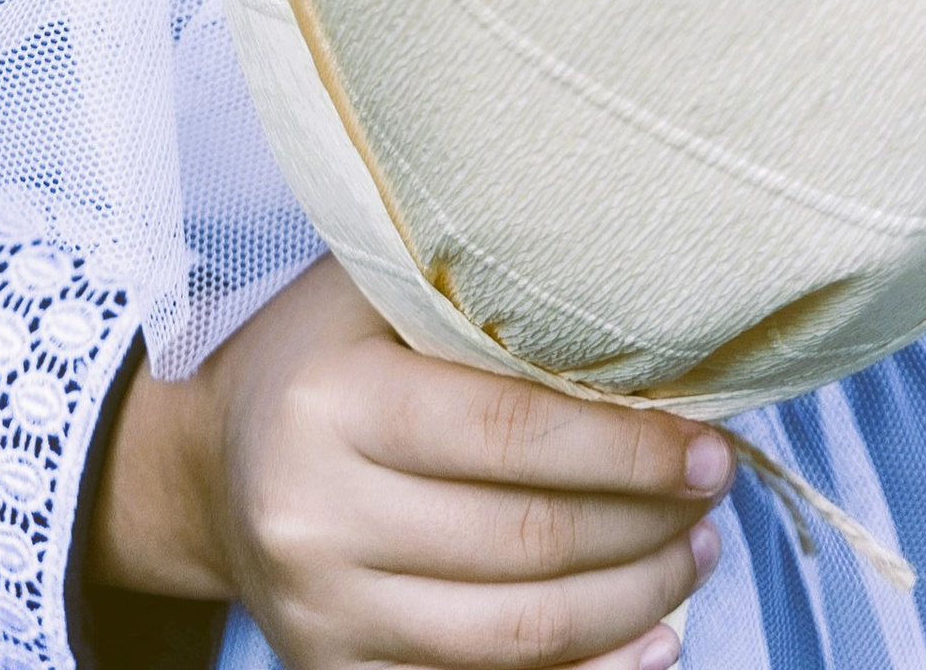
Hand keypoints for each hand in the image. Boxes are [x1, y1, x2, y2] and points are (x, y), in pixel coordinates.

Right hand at [90, 257, 729, 669]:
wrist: (211, 466)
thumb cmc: (326, 355)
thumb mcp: (379, 291)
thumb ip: (485, 297)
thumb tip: (647, 315)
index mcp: (334, 401)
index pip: (512, 433)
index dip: (626, 447)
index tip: (707, 443)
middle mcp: (320, 516)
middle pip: (527, 541)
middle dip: (646, 524)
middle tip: (714, 492)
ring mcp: (327, 611)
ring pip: (518, 631)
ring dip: (634, 598)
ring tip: (695, 551)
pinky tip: (653, 638)